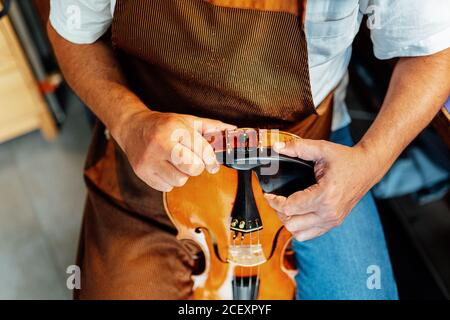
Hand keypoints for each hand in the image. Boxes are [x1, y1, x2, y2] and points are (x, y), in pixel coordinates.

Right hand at [114, 109, 235, 191]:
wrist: (132, 127)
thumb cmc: (164, 125)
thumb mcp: (187, 121)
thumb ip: (210, 127)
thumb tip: (233, 130)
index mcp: (174, 129)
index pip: (203, 151)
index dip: (211, 160)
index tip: (212, 163)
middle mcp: (160, 144)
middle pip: (193, 169)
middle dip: (196, 167)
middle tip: (192, 160)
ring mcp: (149, 160)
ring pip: (180, 180)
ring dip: (182, 174)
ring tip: (176, 163)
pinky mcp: (142, 173)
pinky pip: (166, 187)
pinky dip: (169, 180)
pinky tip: (165, 168)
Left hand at [264, 138, 381, 241]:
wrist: (368, 167)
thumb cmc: (346, 159)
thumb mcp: (321, 148)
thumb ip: (297, 147)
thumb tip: (276, 146)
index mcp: (325, 195)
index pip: (289, 208)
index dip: (273, 201)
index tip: (267, 194)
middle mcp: (329, 212)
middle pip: (291, 224)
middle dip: (279, 211)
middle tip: (277, 199)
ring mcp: (333, 220)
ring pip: (299, 234)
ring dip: (289, 221)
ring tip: (287, 206)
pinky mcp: (334, 223)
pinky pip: (310, 234)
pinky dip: (300, 227)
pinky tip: (298, 212)